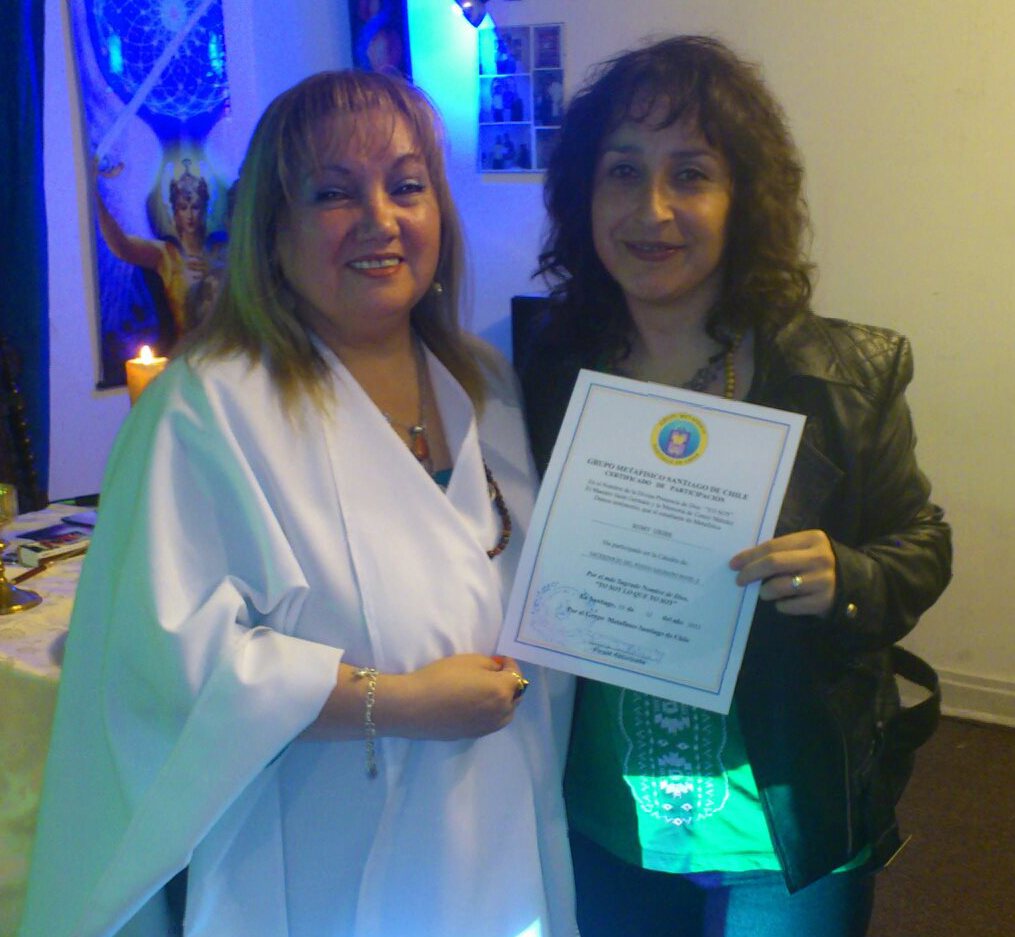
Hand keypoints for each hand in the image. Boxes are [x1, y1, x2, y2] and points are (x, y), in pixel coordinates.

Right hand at [382, 654, 526, 740]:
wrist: (414, 707)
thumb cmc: (441, 678)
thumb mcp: (468, 661)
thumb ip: (490, 665)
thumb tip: (497, 671)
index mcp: (501, 691)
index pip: (516, 676)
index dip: (510, 665)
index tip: (501, 659)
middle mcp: (500, 712)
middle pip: (516, 697)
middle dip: (510, 683)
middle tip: (497, 673)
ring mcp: (487, 727)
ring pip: (507, 713)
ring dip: (505, 701)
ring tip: (490, 690)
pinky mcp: (474, 735)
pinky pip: (493, 723)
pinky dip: (494, 712)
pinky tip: (479, 705)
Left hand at [729, 530, 835, 616]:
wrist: (852, 584)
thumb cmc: (816, 564)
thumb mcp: (804, 550)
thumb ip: (781, 552)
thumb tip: (744, 562)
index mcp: (813, 539)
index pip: (772, 546)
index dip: (749, 556)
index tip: (733, 564)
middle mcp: (820, 558)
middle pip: (774, 563)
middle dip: (751, 572)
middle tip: (739, 580)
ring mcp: (824, 580)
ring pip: (780, 586)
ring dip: (765, 591)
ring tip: (765, 592)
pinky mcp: (824, 601)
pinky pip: (790, 606)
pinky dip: (780, 606)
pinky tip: (782, 603)